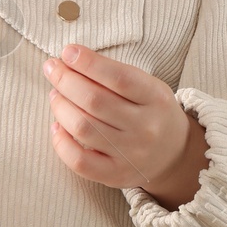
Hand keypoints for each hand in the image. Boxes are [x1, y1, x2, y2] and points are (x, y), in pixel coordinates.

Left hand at [44, 43, 209, 209]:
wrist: (174, 154)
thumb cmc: (151, 111)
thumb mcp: (147, 86)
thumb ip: (114, 74)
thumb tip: (70, 59)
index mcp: (156, 98)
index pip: (118, 77)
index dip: (88, 63)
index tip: (67, 51)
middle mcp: (146, 127)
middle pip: (95, 101)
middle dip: (66, 80)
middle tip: (52, 68)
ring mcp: (131, 154)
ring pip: (83, 127)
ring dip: (60, 106)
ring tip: (55, 95)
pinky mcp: (115, 175)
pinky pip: (79, 161)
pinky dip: (61, 142)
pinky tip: (57, 126)